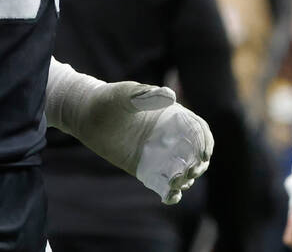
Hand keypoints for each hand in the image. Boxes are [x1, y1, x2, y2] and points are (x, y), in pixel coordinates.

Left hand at [45, 61, 212, 204]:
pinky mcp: (146, 169)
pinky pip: (164, 184)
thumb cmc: (108, 99)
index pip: (198, 130)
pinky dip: (171, 193)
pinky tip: (168, 197)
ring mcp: (158, 154)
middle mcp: (169, 136)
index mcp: (171, 116)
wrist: (87, 115)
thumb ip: (146, 95)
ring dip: (185, 180)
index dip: (204, 142)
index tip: (202, 155)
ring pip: (182, 171)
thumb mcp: (125, 95)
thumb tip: (170, 95)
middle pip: (195, 154)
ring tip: (174, 183)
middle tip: (189, 172)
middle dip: (198, 165)